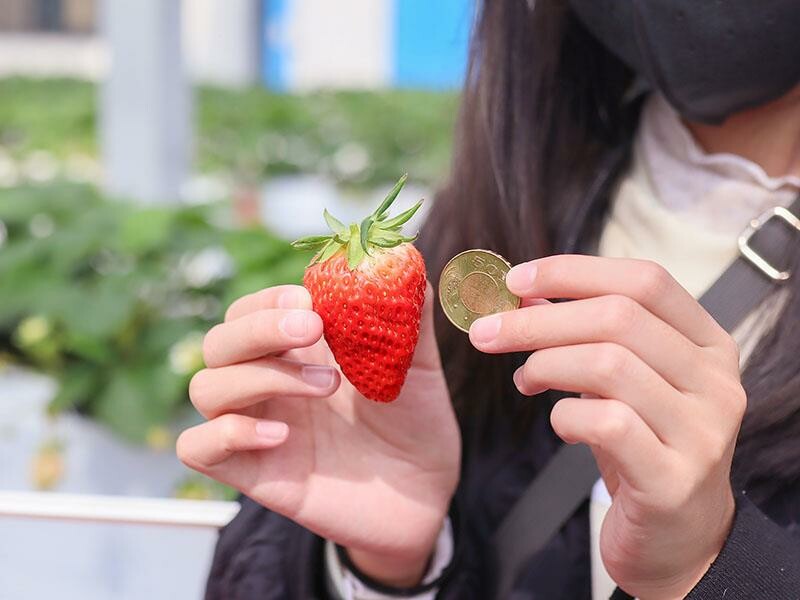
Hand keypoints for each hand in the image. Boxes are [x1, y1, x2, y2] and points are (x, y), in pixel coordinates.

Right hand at [177, 283, 459, 585]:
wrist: (426, 493)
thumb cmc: (415, 422)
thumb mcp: (416, 364)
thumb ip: (405, 314)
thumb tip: (403, 257)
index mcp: (297, 351)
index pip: (249, 309)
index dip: (270, 300)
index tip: (312, 301)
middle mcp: (269, 384)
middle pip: (219, 341)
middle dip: (260, 328)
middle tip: (314, 329)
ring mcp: (257, 427)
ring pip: (206, 387)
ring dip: (260, 377)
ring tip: (327, 386)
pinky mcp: (252, 473)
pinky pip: (199, 448)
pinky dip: (228, 433)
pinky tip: (283, 435)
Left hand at [469, 255, 743, 599]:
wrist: (679, 538)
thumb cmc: (643, 447)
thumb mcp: (620, 381)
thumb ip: (583, 333)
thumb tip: (524, 291)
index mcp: (707, 344)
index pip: (644, 280)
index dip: (573, 271)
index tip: (515, 279)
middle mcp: (716, 381)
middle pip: (618, 317)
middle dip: (538, 320)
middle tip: (487, 332)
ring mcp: (702, 432)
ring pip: (608, 364)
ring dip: (545, 364)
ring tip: (525, 380)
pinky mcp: (674, 481)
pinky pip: (606, 423)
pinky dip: (564, 415)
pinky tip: (559, 423)